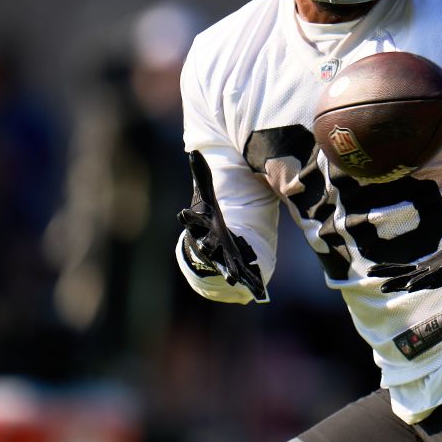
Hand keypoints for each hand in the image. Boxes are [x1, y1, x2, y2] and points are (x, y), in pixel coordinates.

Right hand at [178, 150, 266, 300]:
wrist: (207, 248)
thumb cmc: (206, 220)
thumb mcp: (205, 197)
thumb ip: (201, 175)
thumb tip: (194, 150)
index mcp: (199, 227)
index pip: (191, 221)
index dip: (187, 218)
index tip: (182, 213)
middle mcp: (206, 245)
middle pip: (205, 247)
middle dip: (206, 248)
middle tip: (205, 248)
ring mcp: (219, 260)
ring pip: (223, 266)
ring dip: (228, 271)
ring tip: (233, 277)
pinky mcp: (233, 269)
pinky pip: (242, 278)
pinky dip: (249, 284)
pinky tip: (259, 291)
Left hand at [369, 197, 441, 294]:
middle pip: (431, 279)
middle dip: (419, 283)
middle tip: (406, 288)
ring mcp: (432, 273)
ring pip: (412, 278)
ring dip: (397, 282)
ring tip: (381, 287)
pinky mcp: (424, 269)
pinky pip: (404, 271)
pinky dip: (390, 271)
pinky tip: (373, 272)